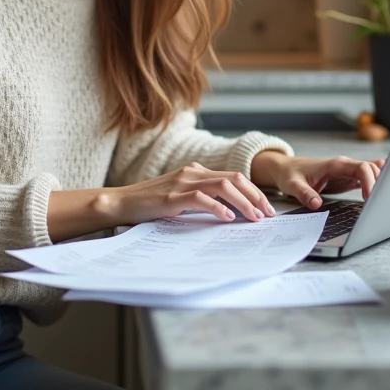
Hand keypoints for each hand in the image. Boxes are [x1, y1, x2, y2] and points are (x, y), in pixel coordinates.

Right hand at [104, 162, 276, 225]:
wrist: (121, 202)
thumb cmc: (151, 204)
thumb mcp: (180, 197)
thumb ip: (202, 198)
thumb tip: (231, 213)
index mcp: (196, 171)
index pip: (234, 177)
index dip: (253, 191)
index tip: (266, 207)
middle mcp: (192, 172)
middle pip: (234, 178)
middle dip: (255, 196)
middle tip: (267, 214)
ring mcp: (182, 183)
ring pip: (223, 186)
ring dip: (243, 203)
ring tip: (253, 218)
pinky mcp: (172, 197)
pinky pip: (201, 198)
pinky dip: (218, 207)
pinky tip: (228, 218)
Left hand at [252, 152, 383, 209]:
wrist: (286, 169)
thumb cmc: (290, 175)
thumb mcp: (293, 185)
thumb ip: (304, 194)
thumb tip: (316, 204)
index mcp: (335, 165)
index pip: (361, 167)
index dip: (369, 180)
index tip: (370, 197)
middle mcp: (344, 166)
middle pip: (371, 169)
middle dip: (379, 183)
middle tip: (379, 203)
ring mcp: (348, 171)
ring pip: (372, 172)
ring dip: (380, 182)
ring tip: (387, 197)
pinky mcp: (348, 178)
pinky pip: (366, 177)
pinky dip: (377, 182)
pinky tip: (386, 188)